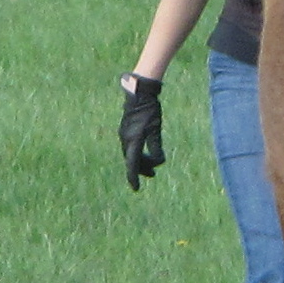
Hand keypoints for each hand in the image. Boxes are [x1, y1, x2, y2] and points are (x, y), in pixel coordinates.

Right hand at [119, 73, 165, 187]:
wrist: (139, 94)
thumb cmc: (149, 112)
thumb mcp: (155, 130)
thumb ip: (156, 147)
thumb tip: (159, 162)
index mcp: (133, 141)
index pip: (133, 164)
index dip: (134, 177)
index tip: (136, 188)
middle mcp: (126, 140)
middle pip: (132, 160)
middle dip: (141, 169)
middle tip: (153, 175)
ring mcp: (124, 134)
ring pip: (131, 153)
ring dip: (140, 161)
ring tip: (152, 165)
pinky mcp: (126, 130)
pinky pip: (130, 146)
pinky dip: (137, 152)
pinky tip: (144, 151)